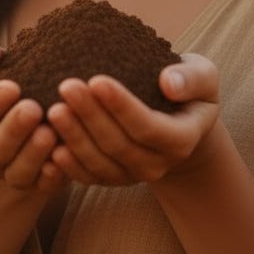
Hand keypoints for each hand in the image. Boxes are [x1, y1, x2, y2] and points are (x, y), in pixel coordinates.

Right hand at [0, 43, 63, 193]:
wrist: (31, 115)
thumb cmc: (7, 85)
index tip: (11, 87)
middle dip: (12, 130)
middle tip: (33, 109)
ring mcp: (8, 173)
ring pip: (16, 173)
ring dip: (33, 155)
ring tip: (50, 132)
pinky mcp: (35, 184)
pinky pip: (42, 186)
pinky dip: (52, 175)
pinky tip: (64, 156)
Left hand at [45, 52, 219, 186]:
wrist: (178, 119)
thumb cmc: (188, 89)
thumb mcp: (203, 76)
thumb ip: (192, 78)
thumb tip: (169, 83)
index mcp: (182, 138)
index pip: (148, 126)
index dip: (121, 107)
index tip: (96, 79)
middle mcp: (158, 163)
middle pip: (118, 145)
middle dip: (90, 117)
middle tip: (66, 86)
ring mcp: (134, 175)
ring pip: (99, 163)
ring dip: (74, 138)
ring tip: (53, 110)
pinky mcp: (112, 177)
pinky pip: (88, 176)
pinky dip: (68, 165)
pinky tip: (50, 144)